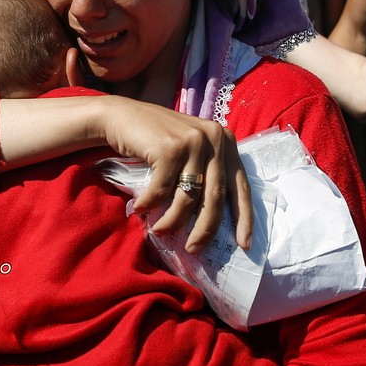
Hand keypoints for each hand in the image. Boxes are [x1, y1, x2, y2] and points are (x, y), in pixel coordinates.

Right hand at [98, 97, 252, 253]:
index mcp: (224, 141)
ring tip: (159, 231)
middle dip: (205, 229)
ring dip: (172, 221)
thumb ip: (205, 175)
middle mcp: (213, 138)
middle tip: (193, 249)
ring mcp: (192, 141)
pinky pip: (162, 190)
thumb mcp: (189, 153)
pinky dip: (150, 204)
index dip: (244, 218)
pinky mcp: (169, 148)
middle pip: (215, 197)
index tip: (244, 245)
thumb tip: (212, 223)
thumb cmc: (155, 140)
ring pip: (188, 198)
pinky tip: (139, 207)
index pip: (240, 186)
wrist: (120, 116)